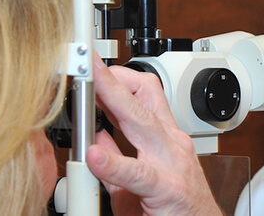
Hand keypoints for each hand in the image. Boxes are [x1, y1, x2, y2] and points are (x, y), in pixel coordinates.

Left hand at [87, 58, 221, 214]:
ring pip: (142, 122)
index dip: (117, 76)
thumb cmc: (175, 209)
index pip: (143, 92)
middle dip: (112, 77)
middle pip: (142, 97)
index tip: (92, 65)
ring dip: (113, 100)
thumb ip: (117, 156)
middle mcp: (170, 143)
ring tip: (89, 89)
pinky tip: (95, 158)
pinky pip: (138, 174)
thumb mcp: (140, 179)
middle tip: (88, 62)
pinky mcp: (167, 189)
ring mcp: (171, 163)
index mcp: (165, 137)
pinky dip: (114, 164)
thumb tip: (93, 134)